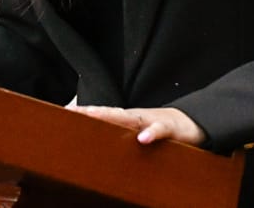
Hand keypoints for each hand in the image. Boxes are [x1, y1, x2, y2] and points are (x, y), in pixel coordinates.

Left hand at [72, 105, 206, 145]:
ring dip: (114, 117)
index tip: (64, 113)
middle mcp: (135, 117)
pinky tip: (143, 138)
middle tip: (72, 112)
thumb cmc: (157, 129)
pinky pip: (159, 129)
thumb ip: (119, 134)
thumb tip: (96, 141)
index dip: (84, 114)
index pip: (102, 115)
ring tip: (96, 117)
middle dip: (91, 112)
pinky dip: (152, 133)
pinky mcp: (169, 128)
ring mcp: (151, 120)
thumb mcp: (136, 132)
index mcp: (126, 119)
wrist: (189, 123)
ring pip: (130, 117)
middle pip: (110, 113)